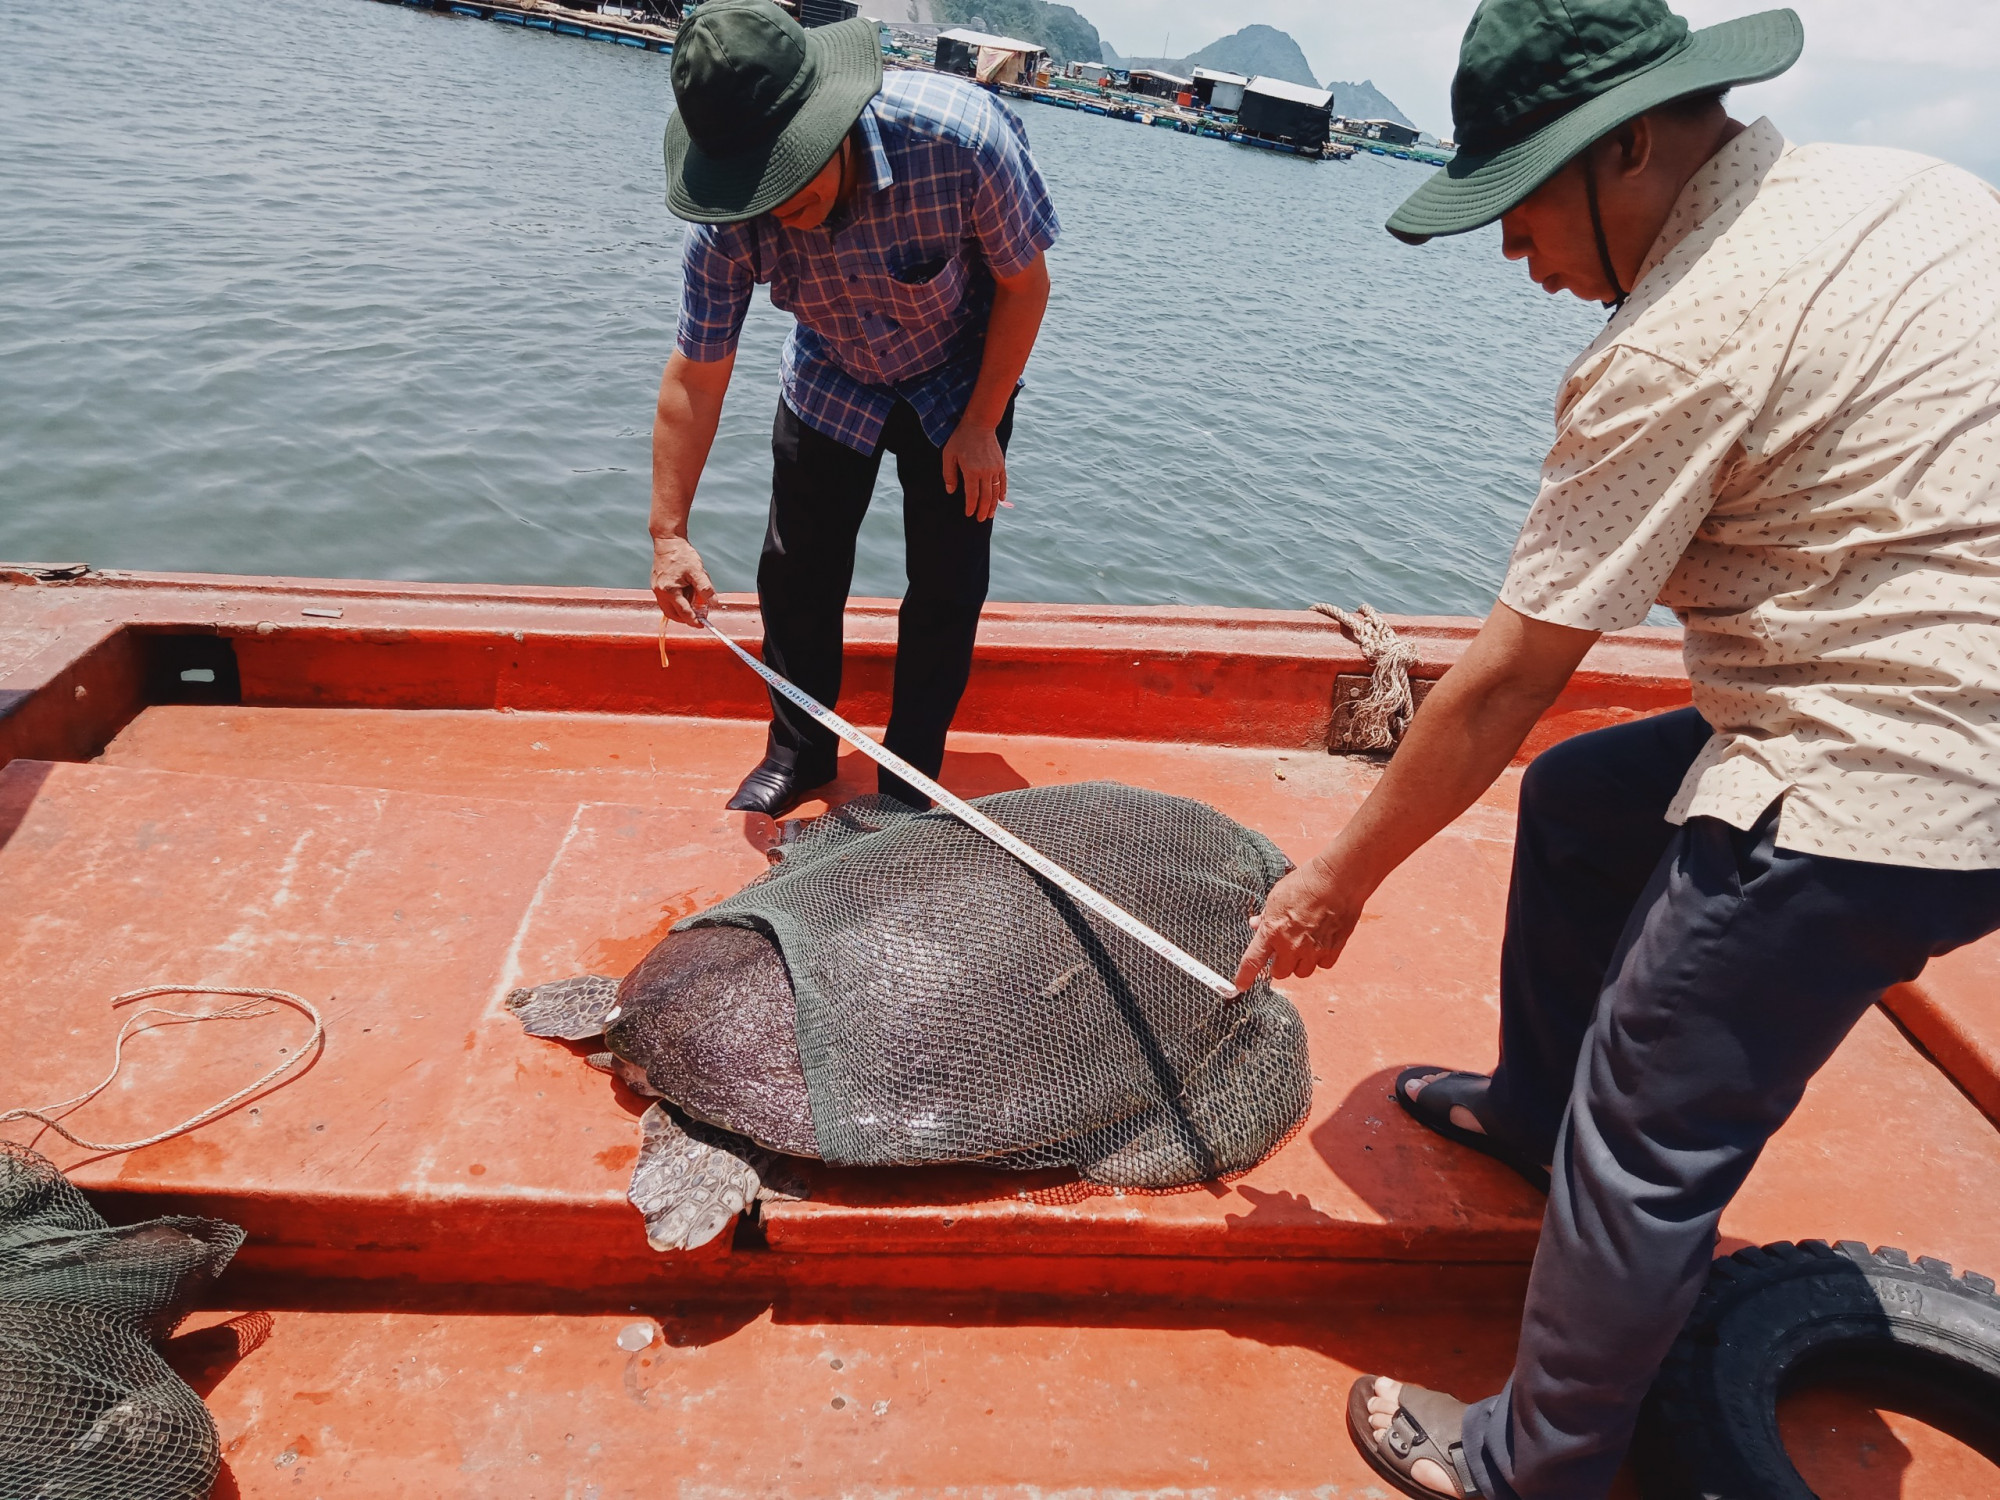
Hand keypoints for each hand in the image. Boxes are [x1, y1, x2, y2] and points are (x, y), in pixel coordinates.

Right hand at [651, 534, 715, 625]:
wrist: (668, 542)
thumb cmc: (683, 555)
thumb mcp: (698, 571)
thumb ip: (706, 589)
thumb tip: (714, 603)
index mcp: (670, 590)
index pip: (684, 612)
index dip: (694, 621)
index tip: (703, 625)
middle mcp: (661, 592)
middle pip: (673, 615)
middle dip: (686, 619)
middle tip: (699, 618)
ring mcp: (656, 590)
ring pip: (668, 610)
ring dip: (680, 613)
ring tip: (693, 607)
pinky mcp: (656, 586)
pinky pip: (665, 602)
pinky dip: (675, 605)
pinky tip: (685, 597)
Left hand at [941, 419, 1005, 521]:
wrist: (979, 424)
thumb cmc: (961, 439)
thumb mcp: (949, 455)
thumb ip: (949, 474)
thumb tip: (951, 491)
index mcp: (971, 471)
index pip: (972, 495)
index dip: (971, 506)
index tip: (969, 514)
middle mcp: (985, 472)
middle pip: (985, 497)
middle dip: (983, 510)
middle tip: (980, 519)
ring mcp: (994, 469)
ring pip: (995, 492)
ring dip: (993, 505)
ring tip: (990, 515)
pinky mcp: (1000, 464)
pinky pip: (1002, 482)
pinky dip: (1002, 492)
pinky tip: (1001, 500)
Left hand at [1233, 859, 1361, 989]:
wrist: (1337, 880)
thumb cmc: (1305, 883)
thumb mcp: (1276, 896)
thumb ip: (1266, 915)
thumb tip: (1256, 925)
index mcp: (1272, 931)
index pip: (1253, 961)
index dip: (1245, 976)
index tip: (1241, 985)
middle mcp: (1292, 946)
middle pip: (1280, 973)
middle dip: (1279, 965)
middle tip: (1282, 952)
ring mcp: (1313, 950)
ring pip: (1302, 973)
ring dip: (1299, 964)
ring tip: (1303, 947)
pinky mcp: (1333, 950)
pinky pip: (1323, 966)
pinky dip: (1320, 959)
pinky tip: (1320, 944)